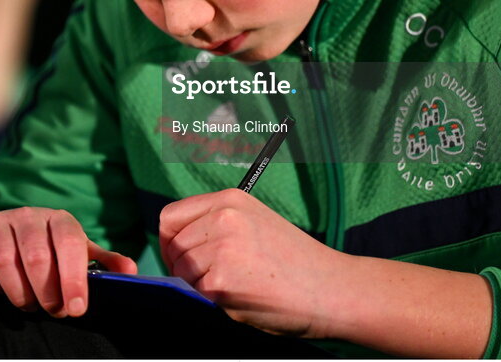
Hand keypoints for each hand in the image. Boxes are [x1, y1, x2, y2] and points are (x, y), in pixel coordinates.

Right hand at [0, 207, 136, 316]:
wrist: (9, 233)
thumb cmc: (50, 250)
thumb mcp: (78, 255)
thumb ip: (103, 263)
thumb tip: (130, 271)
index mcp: (59, 220)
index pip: (70, 244)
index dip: (73, 279)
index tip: (75, 308)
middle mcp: (28, 215)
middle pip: (36, 255)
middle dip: (45, 291)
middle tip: (49, 308)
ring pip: (4, 259)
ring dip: (15, 291)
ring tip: (24, 301)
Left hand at [159, 189, 347, 337]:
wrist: (330, 288)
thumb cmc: (295, 262)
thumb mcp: (254, 224)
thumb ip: (216, 226)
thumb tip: (176, 247)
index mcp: (230, 199)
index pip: (171, 217)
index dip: (170, 241)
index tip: (180, 257)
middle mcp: (223, 216)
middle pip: (173, 246)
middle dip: (184, 267)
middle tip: (213, 280)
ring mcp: (221, 247)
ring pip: (181, 271)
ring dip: (200, 284)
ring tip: (237, 285)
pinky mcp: (221, 280)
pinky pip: (197, 293)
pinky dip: (215, 301)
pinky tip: (244, 296)